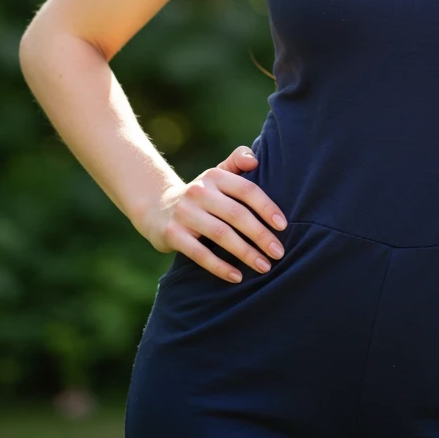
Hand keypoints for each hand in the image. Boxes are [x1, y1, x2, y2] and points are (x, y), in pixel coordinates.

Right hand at [142, 145, 286, 283]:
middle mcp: (199, 192)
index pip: (247, 190)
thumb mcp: (217, 175)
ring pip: (221, 234)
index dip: (266, 207)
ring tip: (264, 266)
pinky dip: (220, 266)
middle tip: (278, 252)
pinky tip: (237, 277)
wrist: (156, 207)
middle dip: (260, 235)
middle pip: (236, 213)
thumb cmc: (201, 194)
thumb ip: (237, 162)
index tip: (283, 226)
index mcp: (215, 176)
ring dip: (245, 253)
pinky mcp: (173, 234)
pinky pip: (200, 253)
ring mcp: (184, 213)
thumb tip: (255, 160)